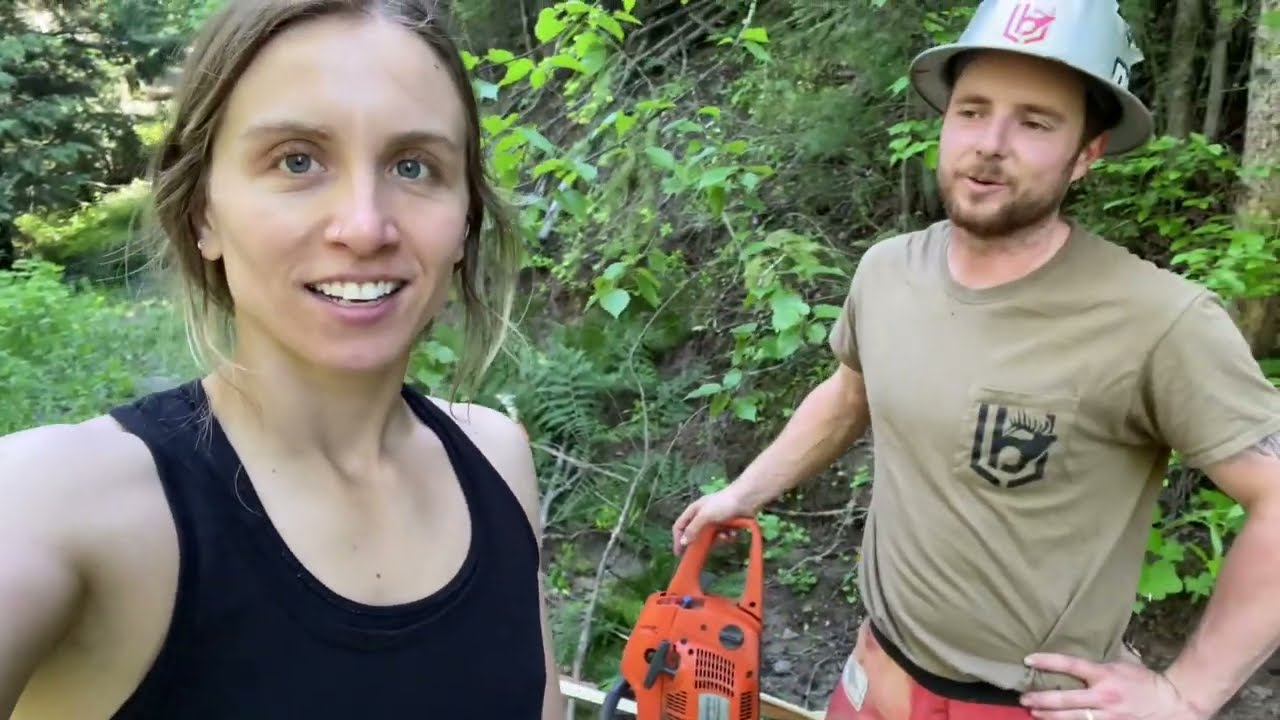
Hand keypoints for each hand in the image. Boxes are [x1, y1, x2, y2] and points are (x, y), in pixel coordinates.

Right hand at [670, 486, 751, 554]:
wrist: (747, 498)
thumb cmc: (723, 504)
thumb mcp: (705, 516)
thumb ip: (693, 529)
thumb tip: (683, 542)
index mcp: (694, 511)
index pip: (680, 526)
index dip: (678, 539)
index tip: (680, 554)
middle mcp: (703, 516)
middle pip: (696, 534)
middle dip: (702, 542)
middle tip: (703, 553)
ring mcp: (715, 521)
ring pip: (711, 537)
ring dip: (719, 539)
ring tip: (725, 536)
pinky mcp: (727, 525)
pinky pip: (724, 536)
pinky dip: (728, 536)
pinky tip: (734, 533)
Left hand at [1019, 652, 1205, 719]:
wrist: (1172, 704)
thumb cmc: (1145, 681)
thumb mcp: (1122, 664)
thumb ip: (1099, 664)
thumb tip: (1078, 653)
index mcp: (1105, 675)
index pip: (1071, 665)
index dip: (1048, 662)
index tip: (1028, 660)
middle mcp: (1104, 696)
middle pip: (1064, 699)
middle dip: (1041, 699)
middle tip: (1023, 697)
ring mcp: (1108, 716)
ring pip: (1071, 718)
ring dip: (1049, 715)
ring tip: (1033, 711)